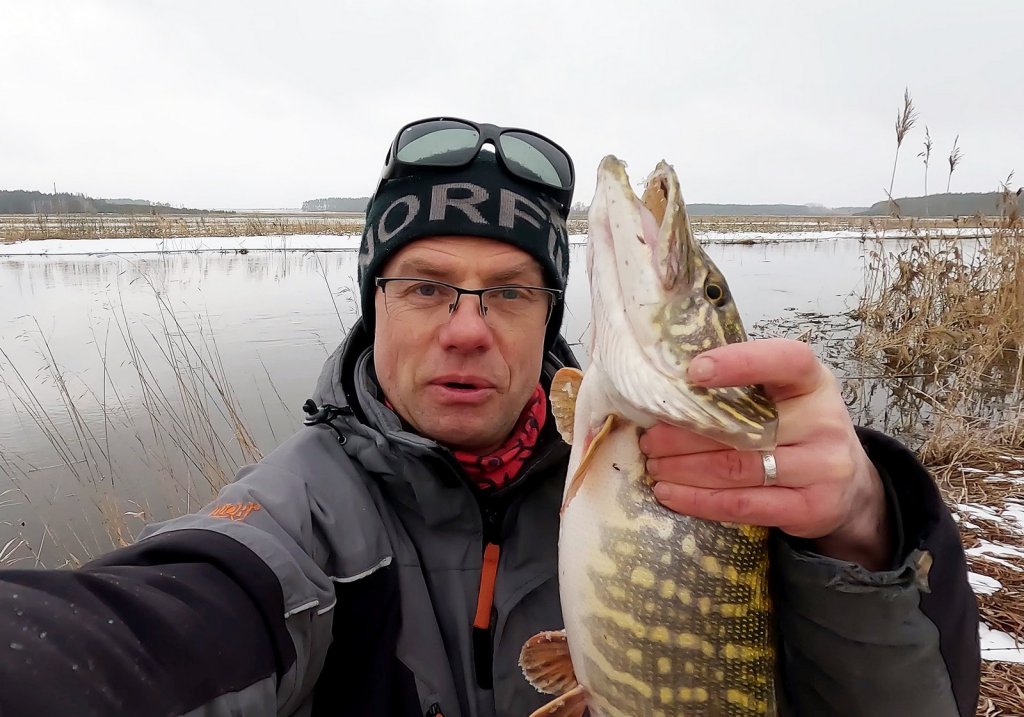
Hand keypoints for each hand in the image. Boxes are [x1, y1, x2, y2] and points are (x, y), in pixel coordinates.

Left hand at [639, 338, 892, 570]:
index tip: (693, 371)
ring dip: (684, 469)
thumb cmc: (798, 431)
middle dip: (684, 434)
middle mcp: (824, 421)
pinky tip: (670, 494)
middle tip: (649, 438)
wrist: (848, 488)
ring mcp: (822, 467)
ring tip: (654, 466)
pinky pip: (742, 505)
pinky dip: (698, 500)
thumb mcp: (786, 398)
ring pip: (736, 468)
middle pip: (743, 426)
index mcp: (813, 382)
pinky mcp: (810, 508)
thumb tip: (668, 385)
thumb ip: (743, 389)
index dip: (740, 362)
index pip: (785, 361)